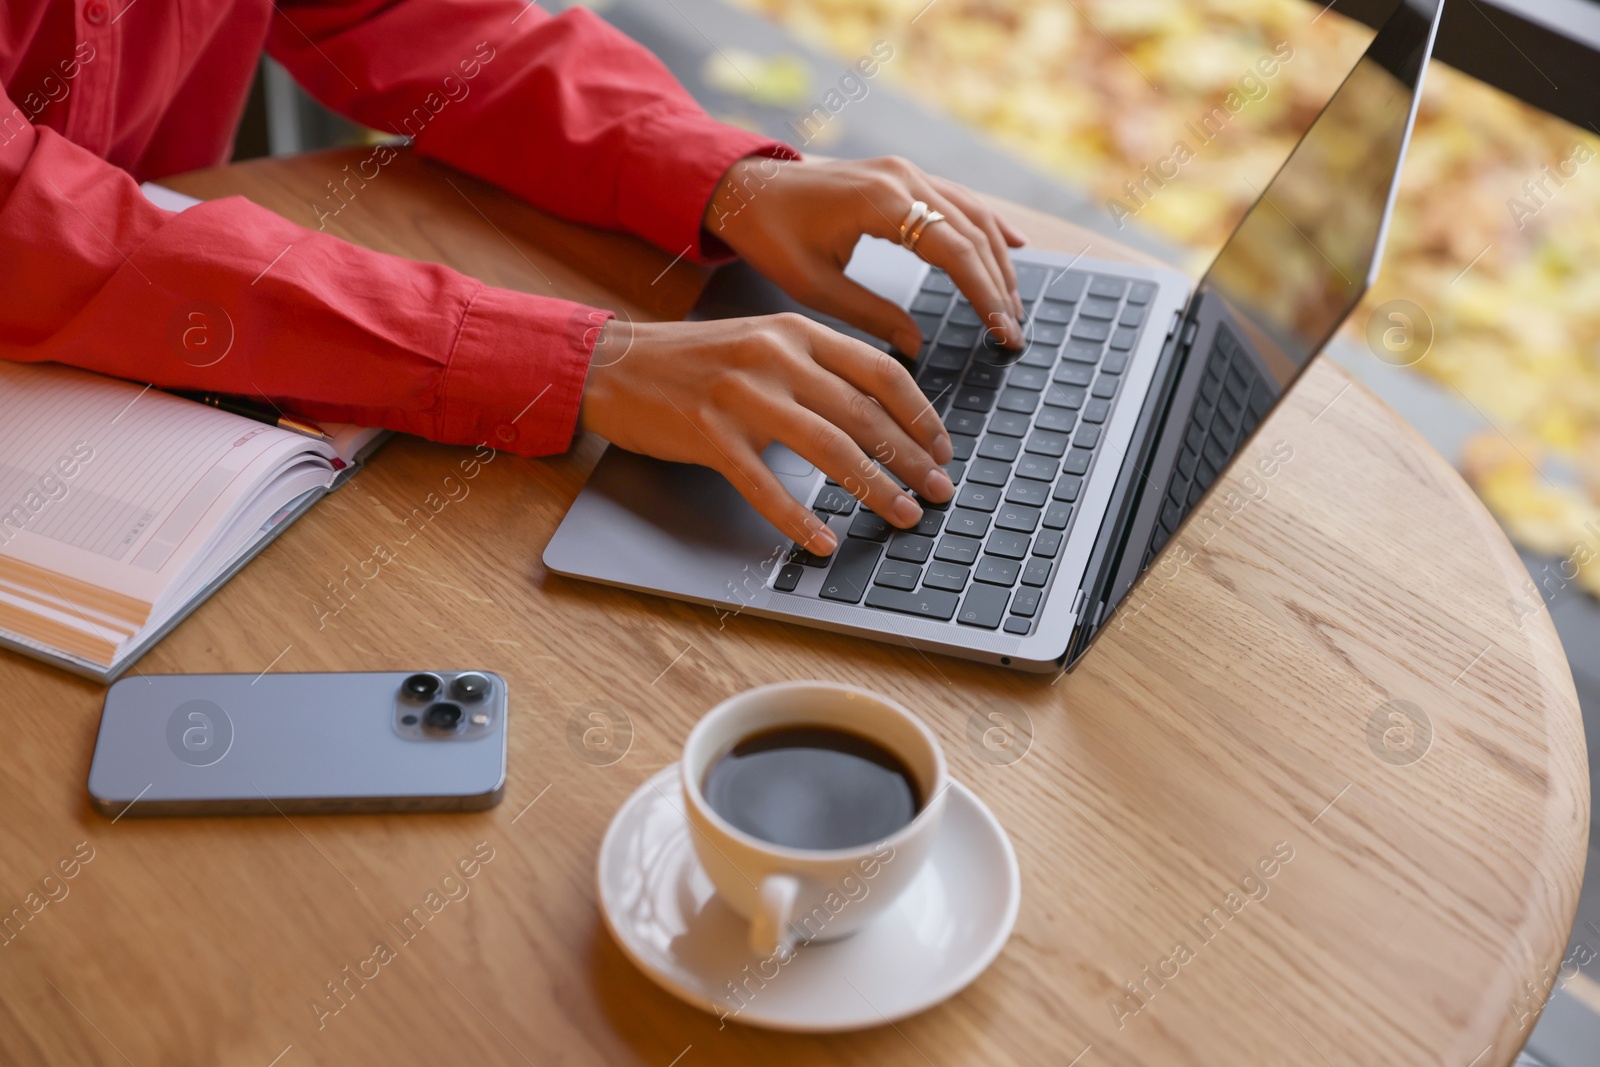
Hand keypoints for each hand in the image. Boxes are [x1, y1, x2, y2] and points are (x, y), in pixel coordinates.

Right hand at [577, 315, 954, 554]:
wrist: (615, 365)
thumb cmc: (694, 361)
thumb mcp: (764, 342)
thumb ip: (817, 363)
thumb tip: (879, 408)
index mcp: (797, 332)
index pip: (880, 372)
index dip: (920, 414)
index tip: (943, 448)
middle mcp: (776, 357)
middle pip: (865, 414)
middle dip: (911, 459)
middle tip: (939, 491)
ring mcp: (743, 396)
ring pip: (829, 448)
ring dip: (875, 488)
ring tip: (903, 515)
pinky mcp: (710, 434)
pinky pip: (765, 486)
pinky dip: (799, 519)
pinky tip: (822, 541)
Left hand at [705, 155, 1027, 355]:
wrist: (744, 188)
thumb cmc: (769, 234)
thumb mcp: (813, 285)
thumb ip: (869, 315)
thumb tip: (915, 346)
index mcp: (880, 201)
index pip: (954, 251)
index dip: (985, 295)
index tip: (1003, 333)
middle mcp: (902, 177)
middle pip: (973, 234)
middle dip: (999, 286)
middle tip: (1014, 333)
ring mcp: (906, 172)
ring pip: (973, 216)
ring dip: (999, 261)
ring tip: (1012, 307)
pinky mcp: (903, 176)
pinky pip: (958, 201)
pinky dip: (988, 227)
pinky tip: (1014, 247)